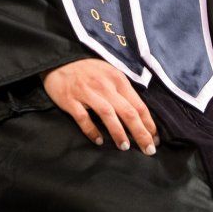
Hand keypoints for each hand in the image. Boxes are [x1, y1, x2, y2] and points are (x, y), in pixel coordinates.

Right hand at [41, 58, 157, 153]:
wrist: (58, 62)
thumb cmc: (88, 71)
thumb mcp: (110, 74)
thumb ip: (123, 92)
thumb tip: (139, 116)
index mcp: (117, 79)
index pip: (138, 105)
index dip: (149, 124)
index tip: (155, 139)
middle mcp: (104, 85)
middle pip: (128, 111)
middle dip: (140, 132)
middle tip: (148, 150)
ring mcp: (87, 92)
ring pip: (108, 114)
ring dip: (119, 132)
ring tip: (125, 147)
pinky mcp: (70, 100)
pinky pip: (83, 118)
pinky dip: (92, 130)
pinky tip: (99, 141)